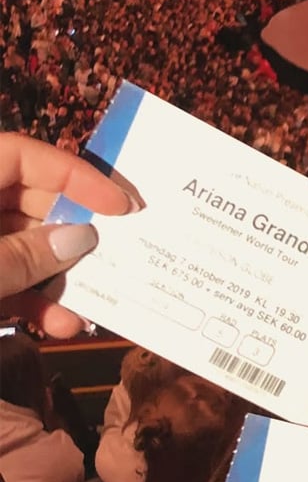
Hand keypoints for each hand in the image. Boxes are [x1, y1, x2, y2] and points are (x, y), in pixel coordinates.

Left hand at [0, 132, 133, 335]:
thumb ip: (26, 255)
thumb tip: (82, 239)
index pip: (24, 156)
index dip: (76, 177)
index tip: (122, 208)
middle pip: (29, 203)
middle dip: (72, 238)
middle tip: (113, 258)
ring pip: (20, 248)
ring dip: (57, 280)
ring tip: (85, 310)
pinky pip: (4, 278)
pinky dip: (30, 300)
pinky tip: (55, 326)